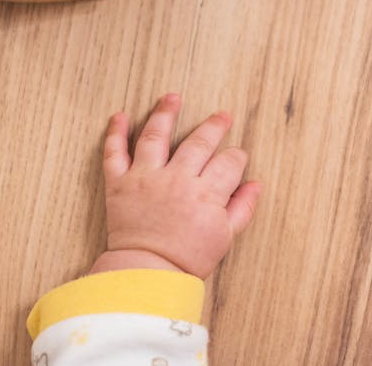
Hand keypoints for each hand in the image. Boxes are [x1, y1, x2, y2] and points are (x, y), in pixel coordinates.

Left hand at [90, 93, 260, 278]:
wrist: (147, 273)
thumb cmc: (187, 259)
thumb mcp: (225, 237)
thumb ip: (242, 208)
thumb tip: (256, 185)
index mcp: (206, 193)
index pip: (228, 162)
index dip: (237, 156)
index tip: (237, 156)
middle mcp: (177, 178)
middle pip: (199, 141)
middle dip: (214, 126)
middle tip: (222, 116)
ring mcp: (146, 177)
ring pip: (156, 135)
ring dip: (165, 113)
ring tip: (172, 97)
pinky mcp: (120, 183)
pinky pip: (115, 152)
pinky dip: (116, 132)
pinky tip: (120, 116)